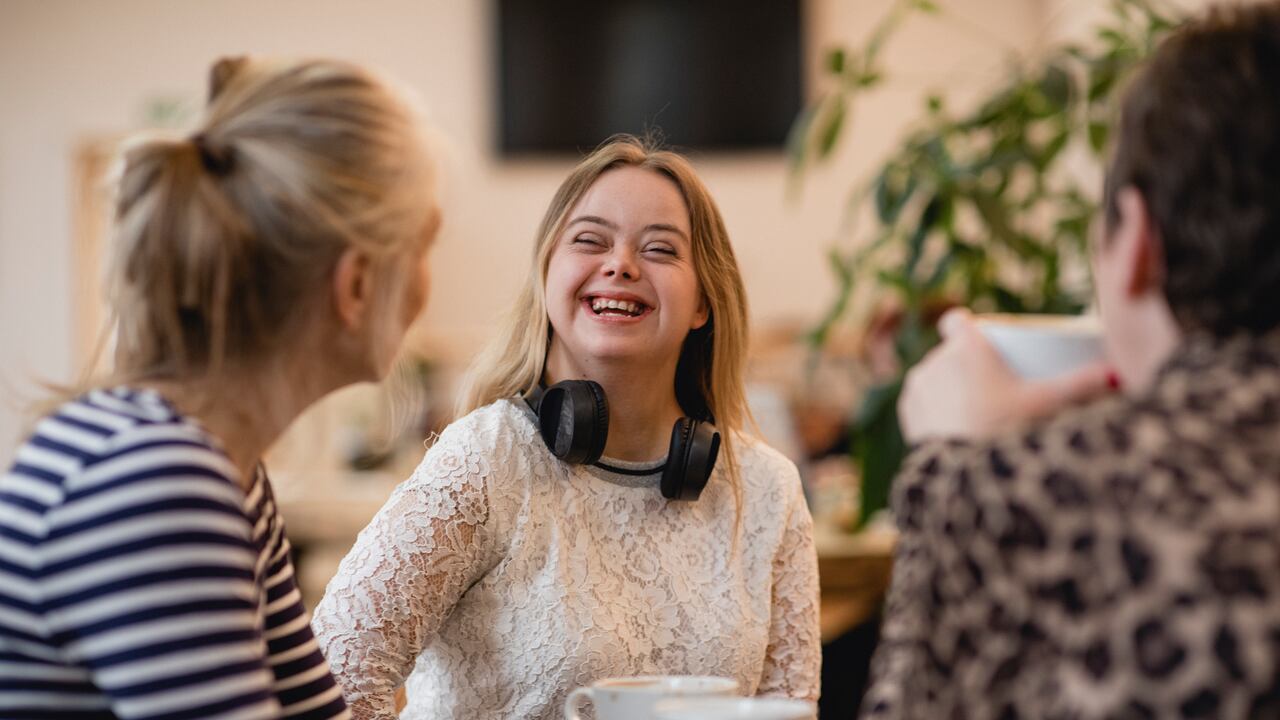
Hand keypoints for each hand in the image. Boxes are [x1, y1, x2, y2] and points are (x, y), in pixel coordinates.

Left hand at [898, 308, 1113, 442]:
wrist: (965, 481)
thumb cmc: (1007, 433)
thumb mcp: (1049, 404)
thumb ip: (1085, 385)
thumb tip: (1120, 375)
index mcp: (963, 348)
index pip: (956, 322)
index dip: (966, 326)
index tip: (980, 336)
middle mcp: (933, 362)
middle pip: (948, 353)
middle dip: (965, 364)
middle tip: (991, 383)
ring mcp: (916, 389)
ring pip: (933, 377)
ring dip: (948, 386)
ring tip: (972, 404)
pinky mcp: (908, 416)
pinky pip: (921, 402)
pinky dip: (934, 408)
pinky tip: (947, 416)